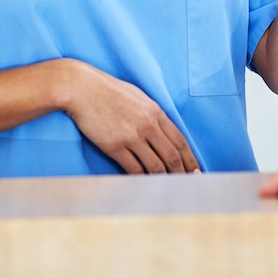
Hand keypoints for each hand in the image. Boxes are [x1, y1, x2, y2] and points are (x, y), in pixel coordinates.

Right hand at [60, 61, 199, 173]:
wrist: (81, 88)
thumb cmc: (108, 91)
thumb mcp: (138, 97)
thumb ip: (152, 114)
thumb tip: (162, 132)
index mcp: (155, 112)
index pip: (180, 141)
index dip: (190, 159)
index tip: (196, 171)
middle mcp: (148, 125)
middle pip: (172, 156)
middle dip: (182, 174)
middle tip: (188, 185)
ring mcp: (132, 136)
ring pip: (155, 166)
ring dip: (163, 180)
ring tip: (168, 189)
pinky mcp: (115, 146)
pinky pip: (134, 169)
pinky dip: (141, 179)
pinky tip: (144, 185)